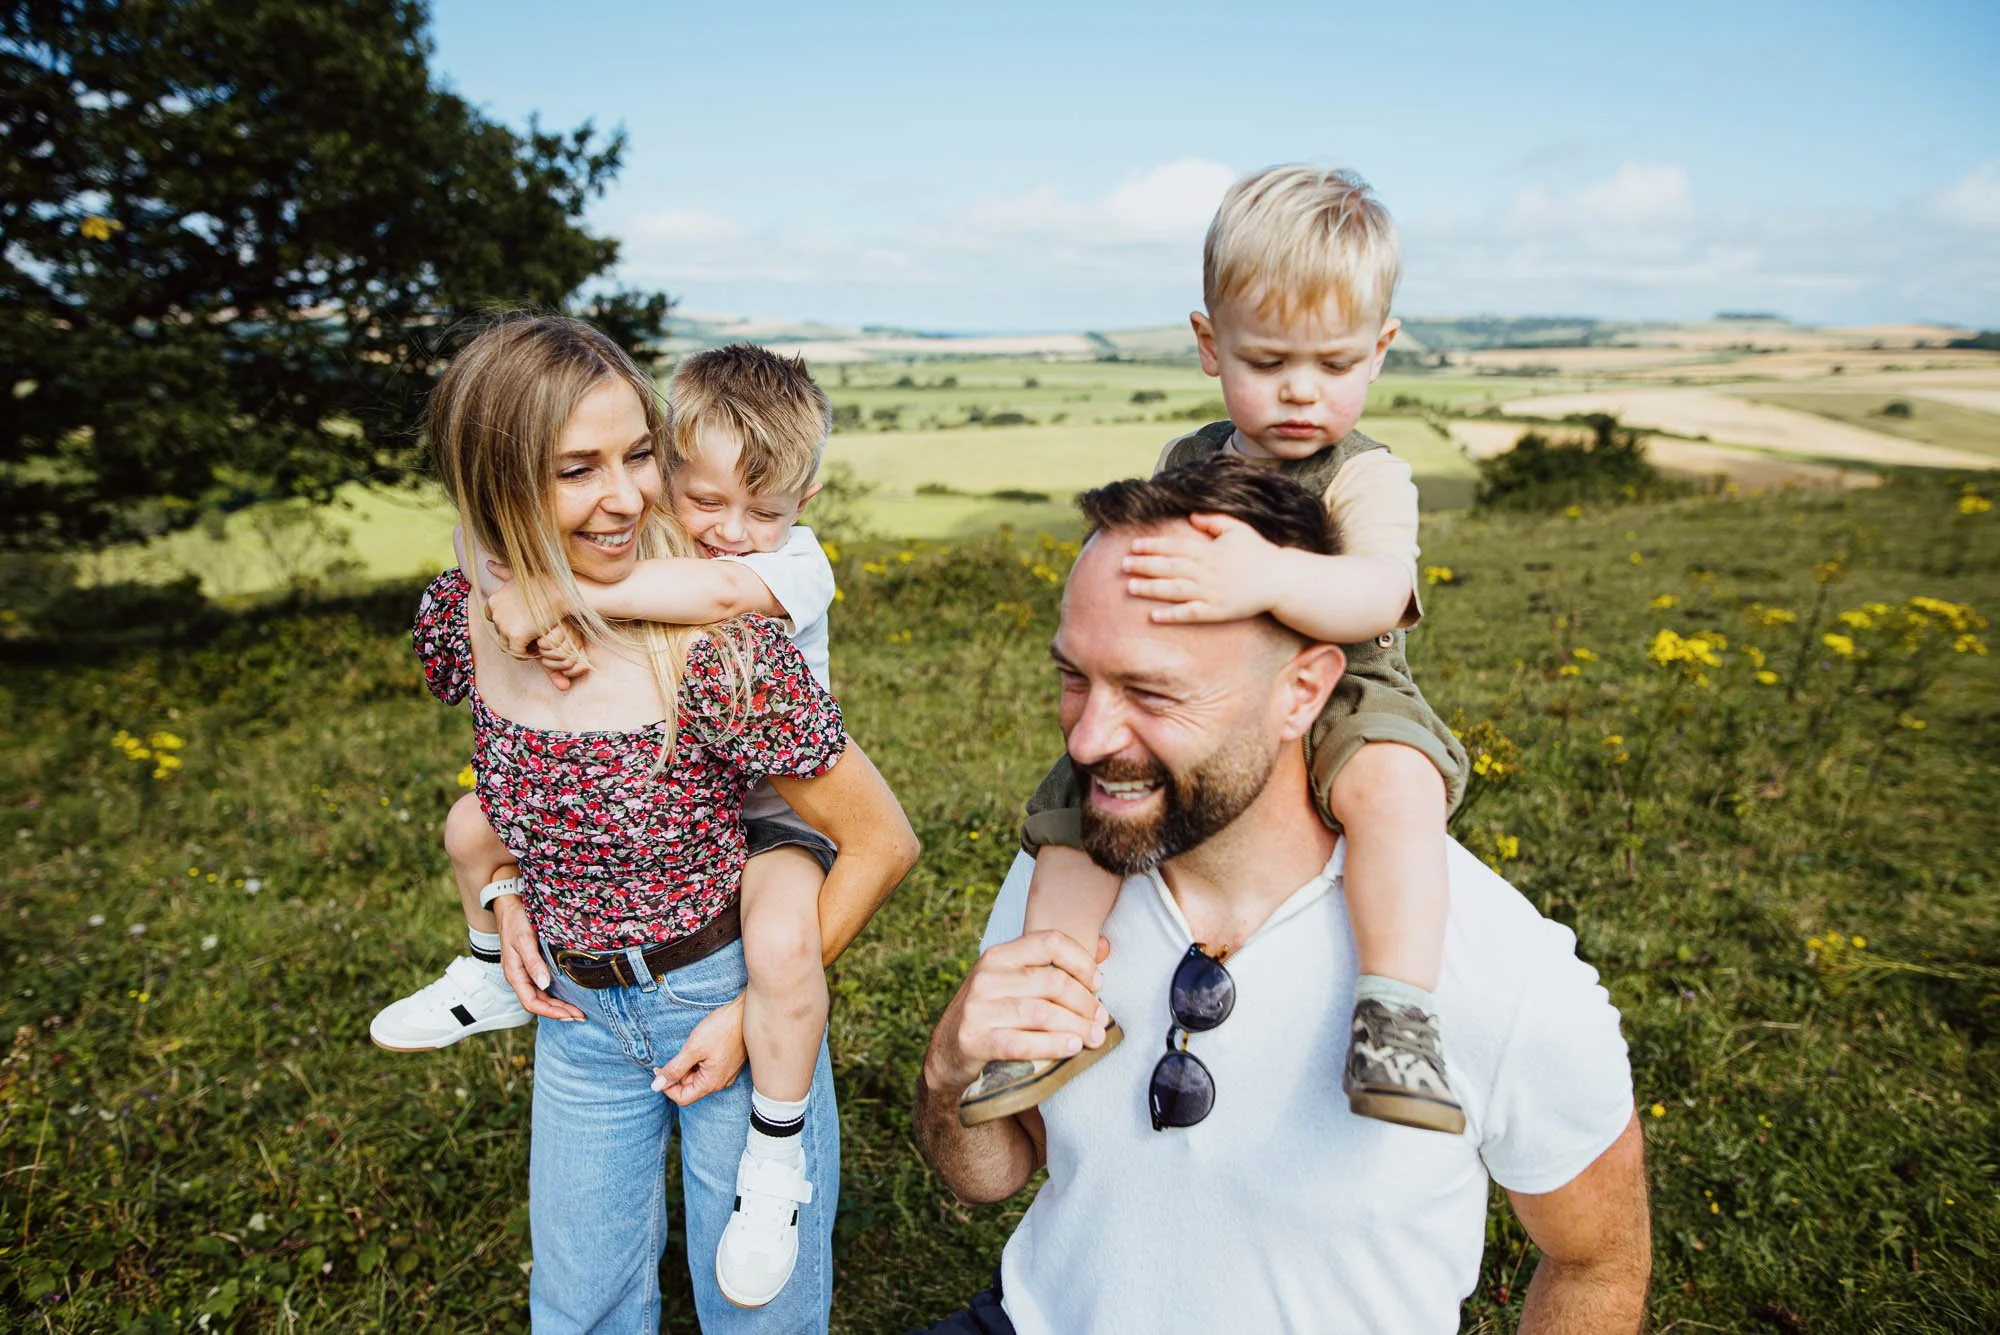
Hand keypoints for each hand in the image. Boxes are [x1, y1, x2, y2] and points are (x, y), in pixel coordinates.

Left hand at [485, 560, 590, 688]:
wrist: (562, 592)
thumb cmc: (544, 582)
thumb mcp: (518, 575)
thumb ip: (501, 571)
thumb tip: (488, 564)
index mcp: (493, 600)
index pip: (492, 617)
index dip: (506, 621)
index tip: (520, 622)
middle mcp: (495, 613)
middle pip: (500, 632)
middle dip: (513, 633)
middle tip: (531, 633)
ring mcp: (504, 625)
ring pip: (506, 645)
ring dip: (519, 646)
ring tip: (534, 641)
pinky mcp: (516, 636)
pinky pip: (518, 652)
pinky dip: (526, 653)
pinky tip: (538, 647)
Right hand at [493, 894, 585, 1021]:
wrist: (510, 904)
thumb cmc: (516, 921)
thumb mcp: (524, 940)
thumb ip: (533, 962)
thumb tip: (544, 984)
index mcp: (514, 974)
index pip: (532, 1003)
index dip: (551, 1012)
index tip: (571, 1014)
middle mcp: (519, 977)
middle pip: (538, 1003)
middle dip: (558, 1012)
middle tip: (581, 1017)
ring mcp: (525, 972)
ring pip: (541, 997)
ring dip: (558, 1006)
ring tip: (577, 1011)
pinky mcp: (532, 966)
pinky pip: (543, 987)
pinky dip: (556, 995)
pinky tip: (568, 996)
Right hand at [530, 619, 591, 687]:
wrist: (526, 627)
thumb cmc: (537, 645)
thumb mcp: (548, 661)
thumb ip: (556, 674)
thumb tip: (565, 688)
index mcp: (578, 647)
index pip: (582, 667)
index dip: (568, 672)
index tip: (555, 668)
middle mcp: (576, 637)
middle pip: (570, 661)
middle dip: (553, 663)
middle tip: (544, 656)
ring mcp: (568, 628)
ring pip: (561, 652)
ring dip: (546, 653)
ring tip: (540, 647)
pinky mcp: (557, 621)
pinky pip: (551, 640)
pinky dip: (542, 643)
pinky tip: (537, 639)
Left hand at [652, 994, 746, 1104]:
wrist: (746, 1012)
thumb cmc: (722, 1029)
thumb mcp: (693, 1048)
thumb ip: (674, 1069)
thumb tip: (656, 1086)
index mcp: (711, 1083)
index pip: (682, 1098)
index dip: (667, 1086)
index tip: (659, 1069)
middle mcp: (720, 1082)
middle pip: (690, 1087)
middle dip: (678, 1073)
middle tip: (677, 1053)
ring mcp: (726, 1073)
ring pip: (699, 1077)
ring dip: (689, 1065)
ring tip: (692, 1045)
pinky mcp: (729, 1063)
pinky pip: (708, 1069)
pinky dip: (699, 1060)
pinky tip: (701, 1045)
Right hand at [923, 931, 1110, 1093]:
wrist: (946, 1052)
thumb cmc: (993, 1014)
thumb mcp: (1011, 983)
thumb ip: (1050, 968)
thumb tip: (1105, 948)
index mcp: (999, 956)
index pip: (1050, 942)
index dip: (1082, 961)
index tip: (1099, 983)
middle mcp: (986, 977)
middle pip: (1052, 982)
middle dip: (1085, 1002)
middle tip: (1101, 1019)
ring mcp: (978, 1008)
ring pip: (1042, 1013)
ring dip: (1076, 1026)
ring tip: (1094, 1037)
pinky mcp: (974, 1040)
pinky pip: (1022, 1043)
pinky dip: (1053, 1046)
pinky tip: (1072, 1048)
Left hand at [1121, 513, 1281, 621]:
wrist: (1280, 580)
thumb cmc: (1258, 552)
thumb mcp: (1238, 529)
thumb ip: (1214, 521)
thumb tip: (1191, 517)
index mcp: (1209, 551)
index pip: (1175, 547)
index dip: (1153, 546)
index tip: (1134, 545)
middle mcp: (1207, 571)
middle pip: (1169, 567)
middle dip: (1144, 565)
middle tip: (1123, 565)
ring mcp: (1211, 592)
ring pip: (1175, 590)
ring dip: (1151, 588)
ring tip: (1131, 587)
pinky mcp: (1216, 611)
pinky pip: (1190, 614)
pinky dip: (1171, 615)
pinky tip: (1154, 616)